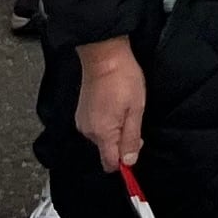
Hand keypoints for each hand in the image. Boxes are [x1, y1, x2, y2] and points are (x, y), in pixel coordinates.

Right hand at [74, 40, 146, 167]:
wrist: (104, 54)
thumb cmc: (122, 77)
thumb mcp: (136, 109)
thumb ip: (131, 137)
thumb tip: (129, 161)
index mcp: (102, 133)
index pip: (110, 163)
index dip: (125, 161)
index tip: (135, 149)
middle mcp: (88, 131)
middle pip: (107, 150)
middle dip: (122, 142)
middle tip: (134, 120)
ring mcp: (82, 121)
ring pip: (102, 138)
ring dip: (114, 130)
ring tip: (124, 108)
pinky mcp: (81, 112)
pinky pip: (96, 126)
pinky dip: (106, 121)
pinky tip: (114, 105)